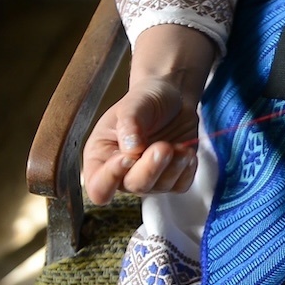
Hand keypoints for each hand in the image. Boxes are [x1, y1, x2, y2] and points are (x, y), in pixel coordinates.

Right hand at [83, 24, 214, 204]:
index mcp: (100, 155)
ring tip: (179, 146)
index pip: (97, 186)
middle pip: (131, 189)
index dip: (111, 178)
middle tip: (165, 146)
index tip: (131, 155)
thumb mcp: (138, 100)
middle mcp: (122, 170)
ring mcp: (148, 176)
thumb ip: (130, 120)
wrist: (174, 93)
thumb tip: (129, 147)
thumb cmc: (149, 95)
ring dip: (172, 170)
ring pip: (158, 190)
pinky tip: (187, 151)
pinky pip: (179, 185)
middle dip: (150, 170)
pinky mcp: (171, 176)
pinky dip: (186, 171)